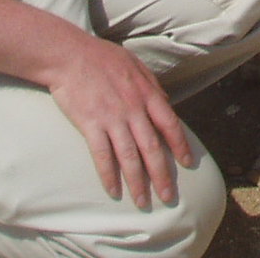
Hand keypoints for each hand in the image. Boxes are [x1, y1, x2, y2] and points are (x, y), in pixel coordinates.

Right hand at [43, 34, 196, 208]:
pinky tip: (114, 191)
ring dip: (138, 183)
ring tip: (144, 203)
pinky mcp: (91, 124)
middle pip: (153, 148)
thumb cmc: (103, 58)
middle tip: (170, 197)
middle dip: (162, 175)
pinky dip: (108, 176)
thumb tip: (166, 102)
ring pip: (130, 157)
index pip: (170, 124)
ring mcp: (112, 118)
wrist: (71, 55)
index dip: (180, 146)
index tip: (188, 163)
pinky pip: (102, 156)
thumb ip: (152, 86)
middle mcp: (134, 109)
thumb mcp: (136, 66)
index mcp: (147, 94)